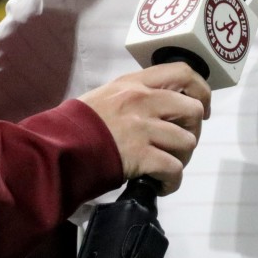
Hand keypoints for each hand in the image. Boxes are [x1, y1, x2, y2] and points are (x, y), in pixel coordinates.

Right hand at [76, 62, 210, 194]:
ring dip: (182, 159)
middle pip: (192, 110)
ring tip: (167, 168)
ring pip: (187, 142)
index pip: (182, 72)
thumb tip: (158, 106)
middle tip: (180, 144)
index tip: (202, 107)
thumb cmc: (75, 125)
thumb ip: (131, 96)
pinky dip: (172, 181)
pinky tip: (161, 185)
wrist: (56, 149)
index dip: (201, 90)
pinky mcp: (141, 156)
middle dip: (193, 130)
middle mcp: (143, 100)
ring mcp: (143, 128)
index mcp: (134, 83)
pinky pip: (174, 169)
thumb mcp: (105, 96)